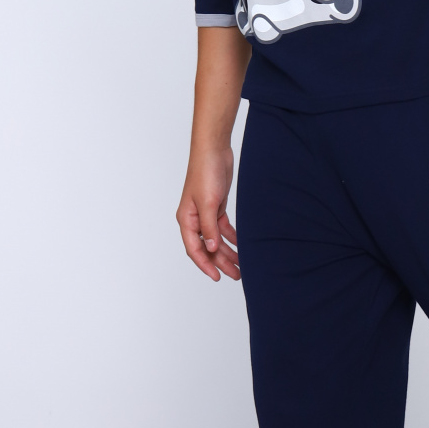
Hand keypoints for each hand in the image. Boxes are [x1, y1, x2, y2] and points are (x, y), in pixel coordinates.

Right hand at [177, 145, 240, 281]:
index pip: (194, 249)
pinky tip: (242, 245)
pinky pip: (223, 228)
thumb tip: (210, 248)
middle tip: (236, 275)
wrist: (214, 150)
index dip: (205, 265)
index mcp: (186, 220)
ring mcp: (205, 214)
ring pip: (216, 240)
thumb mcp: (208, 203)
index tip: (217, 277)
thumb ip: (208, 228)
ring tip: (241, 265)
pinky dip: (232, 238)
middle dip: (221, 262)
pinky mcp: (216, 207)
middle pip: (207, 247)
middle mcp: (194, 219)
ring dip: (228, 252)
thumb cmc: (205, 172)